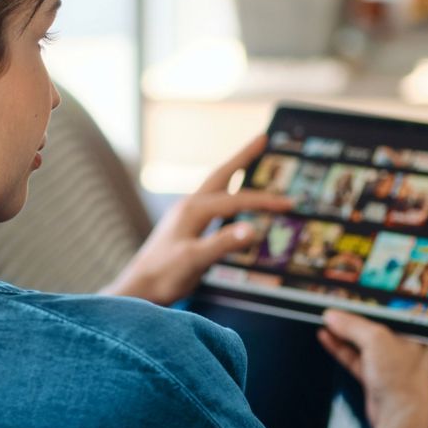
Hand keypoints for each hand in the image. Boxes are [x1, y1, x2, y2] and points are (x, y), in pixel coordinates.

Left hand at [102, 135, 292, 305]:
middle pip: (222, 175)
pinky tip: (231, 200)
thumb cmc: (164, 276)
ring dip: (234, 172)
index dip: (264, 201)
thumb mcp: (195, 260)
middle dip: (243, 157)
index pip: (237, 200)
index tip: (289, 203)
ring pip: (216, 186)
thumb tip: (254, 229)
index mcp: (193, 210)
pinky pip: (212, 202)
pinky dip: (227, 194)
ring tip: (250, 160)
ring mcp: (185, 215)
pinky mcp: (184, 227)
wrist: (138, 289)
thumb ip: (223, 244)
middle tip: (263, 138)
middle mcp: (189, 206)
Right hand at [318, 310, 427, 427]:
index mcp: (415, 331)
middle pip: (373, 323)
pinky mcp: (376, 377)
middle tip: (332, 305)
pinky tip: (325, 336)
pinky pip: (354, 357)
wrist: (402, 418)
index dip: (369, 300)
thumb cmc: (402, 378)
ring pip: (361, 341)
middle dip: (352, 316)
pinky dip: (340, 347)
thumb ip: (352, 325)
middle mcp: (404, 344)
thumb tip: (331, 315)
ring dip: (342, 332)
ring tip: (324, 319)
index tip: (348, 293)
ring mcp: (390, 361)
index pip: (389, 308)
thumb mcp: (376, 340)